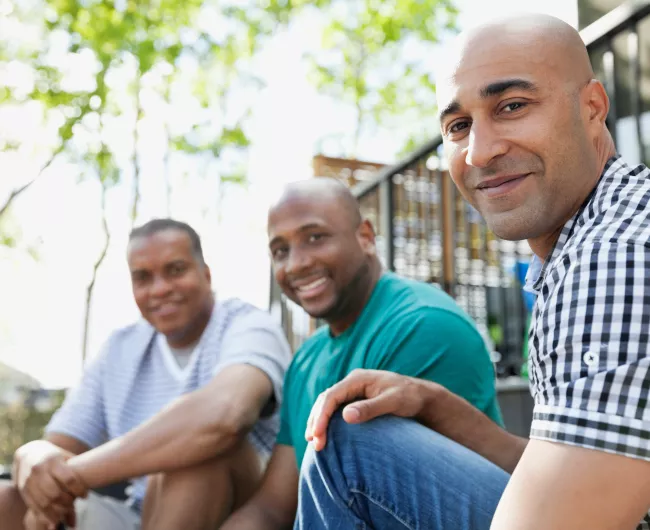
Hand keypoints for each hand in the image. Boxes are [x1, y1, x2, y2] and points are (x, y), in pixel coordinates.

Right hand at [13, 441, 86, 527]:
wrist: (28, 453)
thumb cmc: (54, 456)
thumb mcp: (66, 456)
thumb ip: (77, 468)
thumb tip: (95, 479)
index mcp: (52, 460)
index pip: (68, 479)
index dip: (79, 490)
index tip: (86, 495)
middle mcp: (39, 470)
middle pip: (56, 493)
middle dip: (68, 502)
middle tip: (75, 503)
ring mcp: (29, 481)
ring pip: (44, 503)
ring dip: (57, 512)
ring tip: (67, 512)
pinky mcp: (23, 490)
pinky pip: (34, 507)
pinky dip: (46, 515)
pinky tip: (55, 518)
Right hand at [305, 369, 434, 450]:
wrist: (421, 396)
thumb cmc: (409, 397)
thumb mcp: (393, 402)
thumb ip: (370, 408)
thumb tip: (346, 416)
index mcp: (357, 379)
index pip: (332, 396)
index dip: (321, 415)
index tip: (317, 435)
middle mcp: (352, 382)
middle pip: (326, 400)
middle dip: (316, 421)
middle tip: (314, 443)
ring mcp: (353, 391)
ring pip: (328, 404)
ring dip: (319, 422)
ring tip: (314, 442)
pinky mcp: (355, 400)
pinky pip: (335, 409)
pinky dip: (327, 422)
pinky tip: (324, 435)